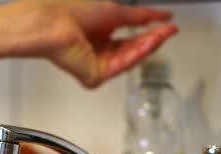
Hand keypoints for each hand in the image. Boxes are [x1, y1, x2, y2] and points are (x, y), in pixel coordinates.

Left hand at [14, 0, 177, 87]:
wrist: (52, 23)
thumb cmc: (70, 12)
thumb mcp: (114, 11)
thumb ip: (140, 16)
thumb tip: (162, 15)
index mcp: (98, 32)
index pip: (129, 35)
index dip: (150, 30)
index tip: (168, 24)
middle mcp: (96, 49)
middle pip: (131, 49)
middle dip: (152, 39)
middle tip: (168, 31)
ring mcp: (95, 64)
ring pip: (129, 58)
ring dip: (147, 46)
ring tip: (162, 35)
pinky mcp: (93, 75)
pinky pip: (121, 66)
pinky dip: (136, 54)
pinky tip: (149, 43)